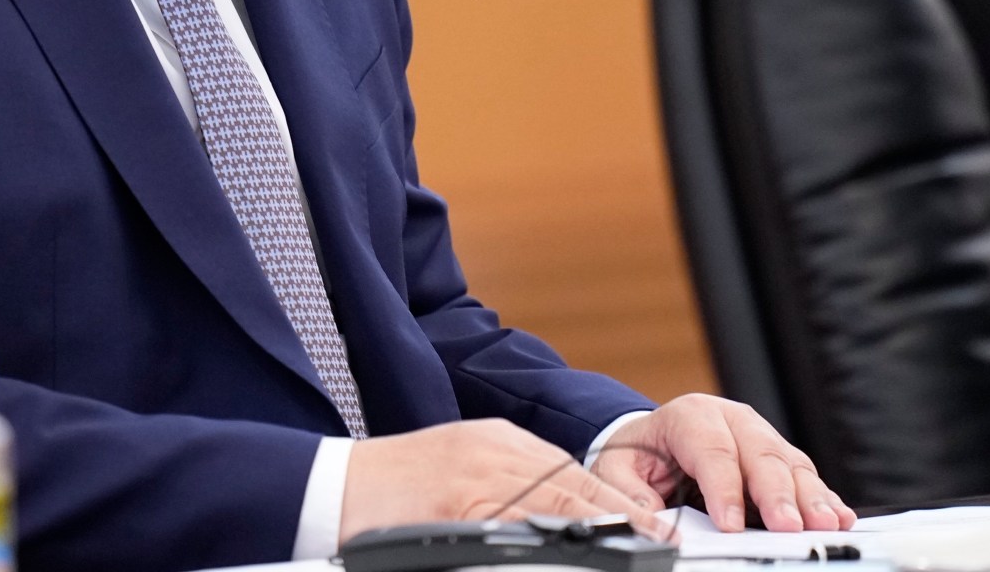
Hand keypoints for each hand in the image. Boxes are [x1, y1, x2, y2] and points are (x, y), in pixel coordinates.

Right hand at [340, 419, 660, 541]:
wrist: (327, 486)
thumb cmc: (385, 489)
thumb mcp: (454, 470)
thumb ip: (500, 485)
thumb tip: (547, 519)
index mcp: (494, 440)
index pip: (569, 469)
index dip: (614, 498)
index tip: (647, 523)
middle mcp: (491, 449)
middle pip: (573, 480)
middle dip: (622, 512)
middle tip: (661, 539)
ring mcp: (475, 474)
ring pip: (556, 498)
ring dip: (603, 524)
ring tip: (641, 546)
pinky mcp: (458, 503)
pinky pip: (516, 523)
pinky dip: (554, 537)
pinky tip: (581, 548)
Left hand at [590, 394, 853, 533]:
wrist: (651, 442)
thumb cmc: (637, 456)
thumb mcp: (615, 469)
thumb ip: (626, 491)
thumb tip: (647, 515)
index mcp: (690, 416)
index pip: (711, 449)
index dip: (724, 487)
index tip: (730, 524)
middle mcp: (731, 420)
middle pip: (760, 453)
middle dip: (777, 492)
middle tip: (788, 526)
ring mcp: (759, 437)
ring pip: (790, 463)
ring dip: (809, 495)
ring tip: (823, 523)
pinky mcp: (777, 459)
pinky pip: (804, 476)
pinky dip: (822, 497)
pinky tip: (836, 516)